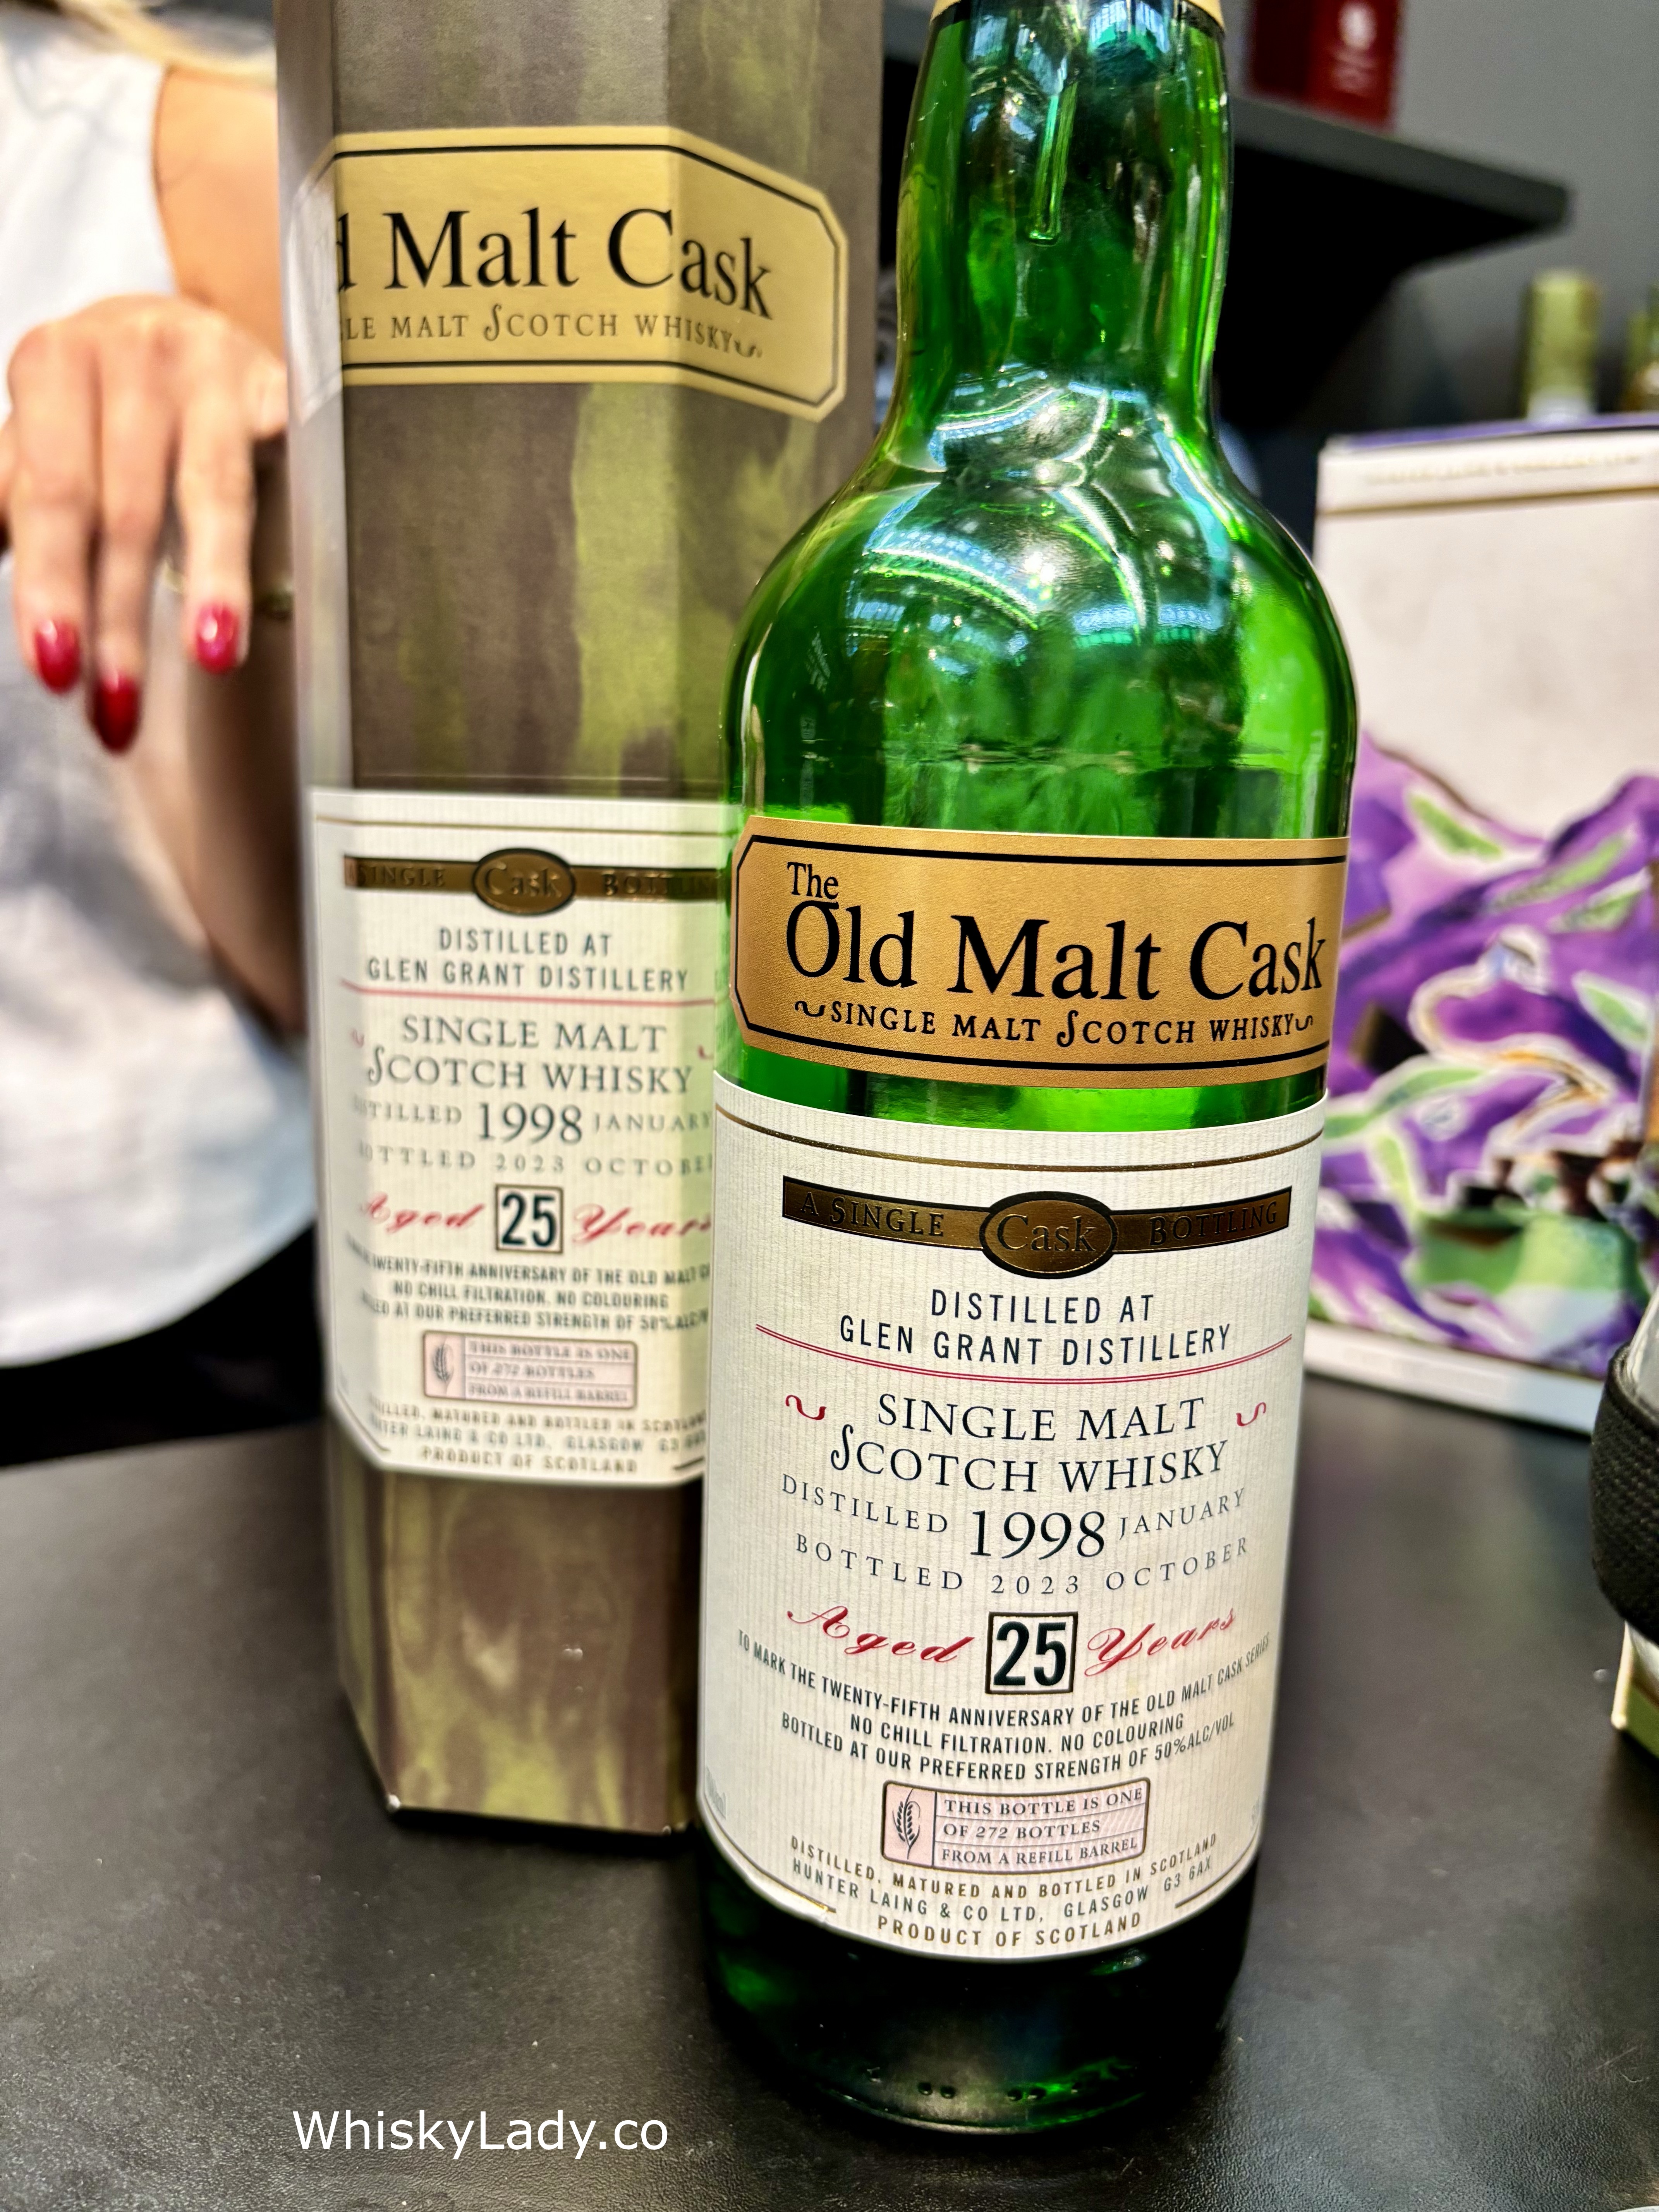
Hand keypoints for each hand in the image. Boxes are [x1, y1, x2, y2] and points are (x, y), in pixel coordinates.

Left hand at [0, 294, 286, 750]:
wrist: (181, 330)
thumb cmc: (101, 409)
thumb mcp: (44, 441)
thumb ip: (13, 503)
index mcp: (53, 365)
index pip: (51, 493)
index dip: (52, 584)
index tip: (57, 668)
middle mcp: (130, 353)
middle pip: (126, 506)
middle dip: (120, 613)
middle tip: (122, 702)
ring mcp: (212, 367)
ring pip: (211, 492)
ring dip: (212, 582)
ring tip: (211, 656)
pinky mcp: (278, 387)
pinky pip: (283, 467)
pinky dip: (290, 523)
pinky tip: (297, 574)